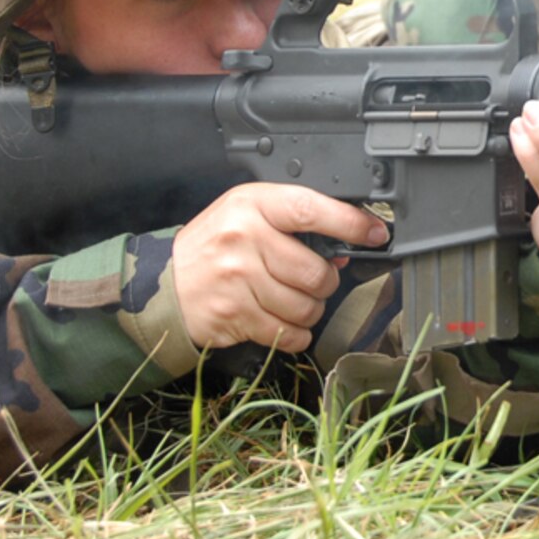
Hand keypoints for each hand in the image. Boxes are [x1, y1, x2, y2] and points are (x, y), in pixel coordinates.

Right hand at [170, 183, 388, 352]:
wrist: (164, 284)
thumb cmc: (215, 246)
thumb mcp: (247, 215)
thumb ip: (293, 223)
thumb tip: (345, 245)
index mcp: (252, 205)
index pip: (310, 209)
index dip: (350, 222)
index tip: (375, 233)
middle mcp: (244, 238)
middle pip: (316, 271)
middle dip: (325, 282)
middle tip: (311, 280)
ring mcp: (238, 279)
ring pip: (307, 307)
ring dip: (309, 310)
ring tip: (289, 299)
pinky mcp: (235, 315)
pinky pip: (290, 333)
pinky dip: (295, 333)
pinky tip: (279, 320)